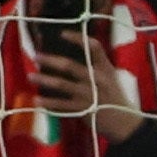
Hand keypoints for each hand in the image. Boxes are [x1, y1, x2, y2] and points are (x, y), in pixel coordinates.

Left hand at [28, 29, 144, 140]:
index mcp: (105, 68)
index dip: (78, 39)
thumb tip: (65, 56)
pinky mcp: (84, 109)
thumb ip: (93, 67)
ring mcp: (90, 94)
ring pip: (61, 84)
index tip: (62, 34)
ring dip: (44, 80)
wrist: (125, 123)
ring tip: (31, 76)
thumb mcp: (109, 77)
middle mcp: (97, 79)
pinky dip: (48, 102)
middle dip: (50, 60)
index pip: (94, 48)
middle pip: (70, 66)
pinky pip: (61, 105)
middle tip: (36, 56)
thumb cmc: (113, 97)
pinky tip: (37, 99)